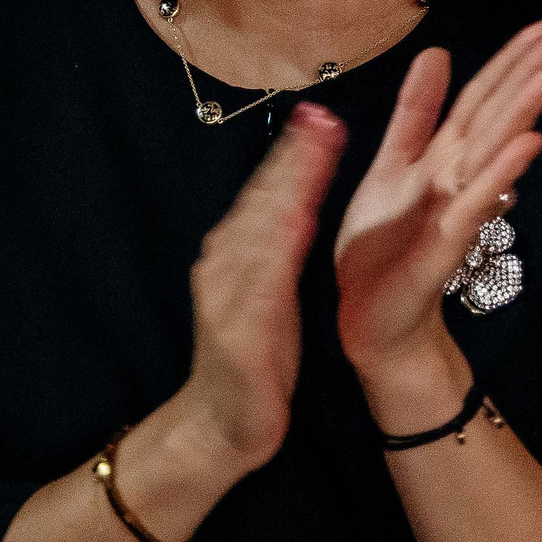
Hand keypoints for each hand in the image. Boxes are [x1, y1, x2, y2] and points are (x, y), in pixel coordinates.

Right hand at [172, 102, 345, 477]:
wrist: (218, 427)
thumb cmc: (252, 359)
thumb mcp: (271, 292)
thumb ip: (279, 248)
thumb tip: (297, 199)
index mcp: (234, 255)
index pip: (265, 194)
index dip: (293, 154)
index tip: (320, 114)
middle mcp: (223, 266)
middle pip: (262, 202)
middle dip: (293, 159)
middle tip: (323, 117)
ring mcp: (225, 299)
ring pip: (259, 233)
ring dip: (286, 191)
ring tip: (313, 156)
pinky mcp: (237, 334)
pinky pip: (260, 286)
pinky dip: (276, 253)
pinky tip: (295, 226)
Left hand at [335, 23, 541, 394]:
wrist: (369, 317)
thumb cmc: (382, 244)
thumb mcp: (391, 164)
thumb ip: (415, 112)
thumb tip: (438, 51)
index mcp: (443, 155)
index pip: (482, 97)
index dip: (512, 60)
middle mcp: (457, 177)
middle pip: (497, 116)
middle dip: (531, 75)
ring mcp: (456, 210)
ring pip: (494, 152)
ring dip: (525, 111)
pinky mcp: (445, 246)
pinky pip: (474, 204)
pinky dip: (500, 174)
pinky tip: (528, 145)